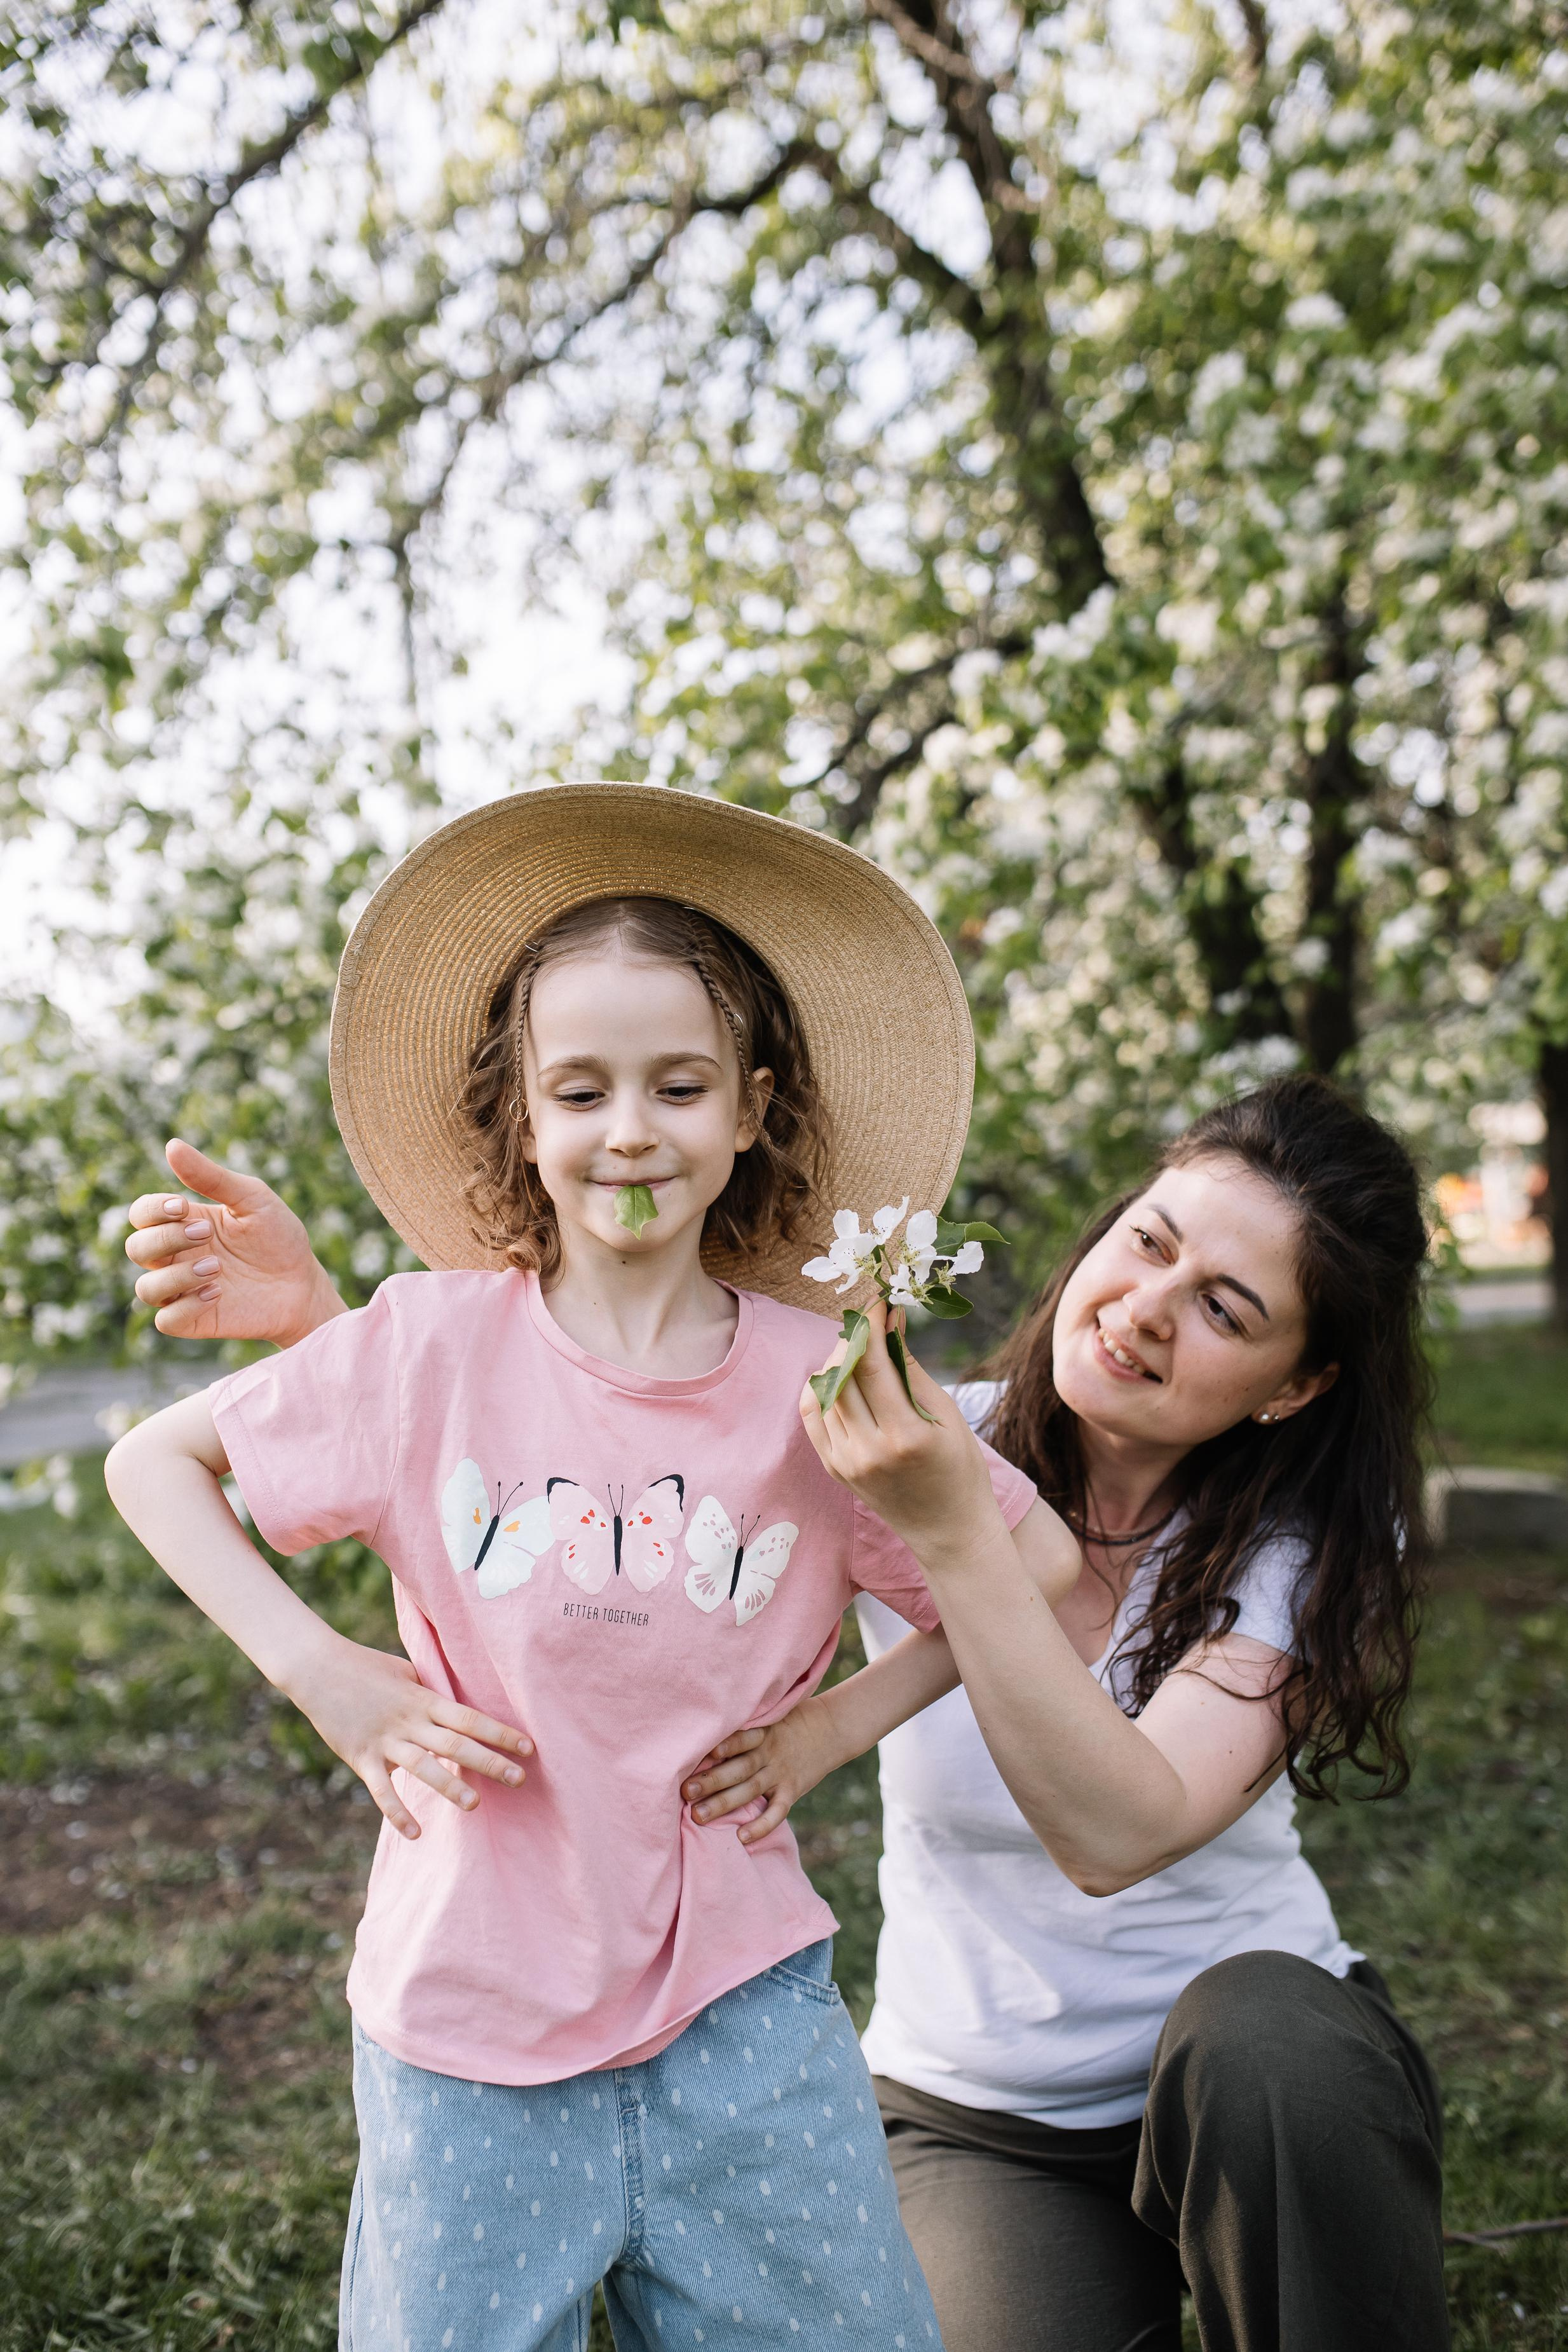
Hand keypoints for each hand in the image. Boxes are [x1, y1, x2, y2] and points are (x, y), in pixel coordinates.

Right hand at [125, 1138, 344, 1344]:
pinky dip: (186, 1306)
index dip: (151, 1210)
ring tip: (217, 1268)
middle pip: (136, 1248)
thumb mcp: (252, 1199)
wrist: (305, 1283)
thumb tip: (172, 1145)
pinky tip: (218, 1292)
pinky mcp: (196, 1320)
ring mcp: (183, 1291)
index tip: (182, 1206)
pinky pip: (167, 1320)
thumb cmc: (278, 1237)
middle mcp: (176, 1258)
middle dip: (165, 1239)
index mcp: (183, 1224)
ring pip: (146, 1289)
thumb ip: (212, 1177)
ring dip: (175, 1276)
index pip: (141, 1214)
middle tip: (206, 1232)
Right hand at [287, 1631, 533, 1840]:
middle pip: (455, 1743)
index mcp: (424, 1699)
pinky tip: (415, 1833)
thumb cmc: (366, 1666)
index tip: (528, 1747)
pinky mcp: (361, 1757)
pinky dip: (397, 1812)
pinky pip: (381, 1790)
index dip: (500, 1733)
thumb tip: (459, 1706)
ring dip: (449, 1787)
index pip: (470, 1717)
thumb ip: (431, 1692)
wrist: (318, 1668)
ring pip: (422, 1767)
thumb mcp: (406, 1673)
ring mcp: (385, 1740)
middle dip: (489, 1762)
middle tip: (519, 1779)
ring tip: (476, 1805)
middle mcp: (409, 1721)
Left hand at [682, 1692, 843, 1844]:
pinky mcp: (793, 1789)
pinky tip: (742, 1837)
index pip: (741, 1738)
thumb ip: (743, 1727)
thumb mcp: (769, 1715)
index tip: (701, 1753)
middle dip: (712, 1780)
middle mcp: (769, 1752)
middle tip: (686, 1791)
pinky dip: (761, 1825)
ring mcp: (781, 1772)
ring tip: (699, 1816)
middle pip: (739, 1767)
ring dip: (724, 1803)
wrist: (830, 1728)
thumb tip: (701, 1737)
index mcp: (762, 1732)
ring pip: (750, 1789)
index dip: (724, 1746)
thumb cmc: (788, 1721)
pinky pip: (777, 1811)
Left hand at [798, 1300, 1000, 1564]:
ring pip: (822, 1391)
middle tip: (870, 1319)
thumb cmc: (960, 1469)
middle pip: (842, 1373)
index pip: (872, 1364)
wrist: (948, 1530)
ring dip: (837, 1360)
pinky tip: (843, 1377)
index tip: (878, 1301)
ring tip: (861, 1348)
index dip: (871, 1324)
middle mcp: (868, 1451)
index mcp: (905, 1436)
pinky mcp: (833, 1469)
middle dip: (853, 1336)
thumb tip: (890, 1321)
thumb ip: (911, 1368)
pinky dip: (822, 1388)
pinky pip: (813, 1415)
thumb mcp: (946, 1414)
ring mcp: (845, 1463)